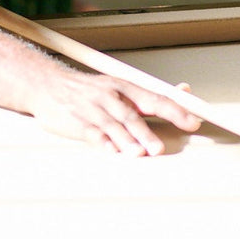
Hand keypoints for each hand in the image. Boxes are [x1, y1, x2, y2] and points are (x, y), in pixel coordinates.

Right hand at [30, 74, 201, 156]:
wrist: (47, 84)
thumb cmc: (89, 89)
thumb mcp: (120, 85)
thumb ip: (151, 94)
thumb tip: (185, 92)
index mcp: (124, 86)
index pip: (154, 98)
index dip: (175, 111)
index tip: (192, 122)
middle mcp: (109, 96)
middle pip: (131, 115)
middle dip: (145, 133)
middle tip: (158, 149)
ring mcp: (92, 109)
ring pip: (112, 126)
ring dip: (125, 141)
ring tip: (137, 154)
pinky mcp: (77, 122)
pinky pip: (91, 133)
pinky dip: (102, 143)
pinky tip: (110, 151)